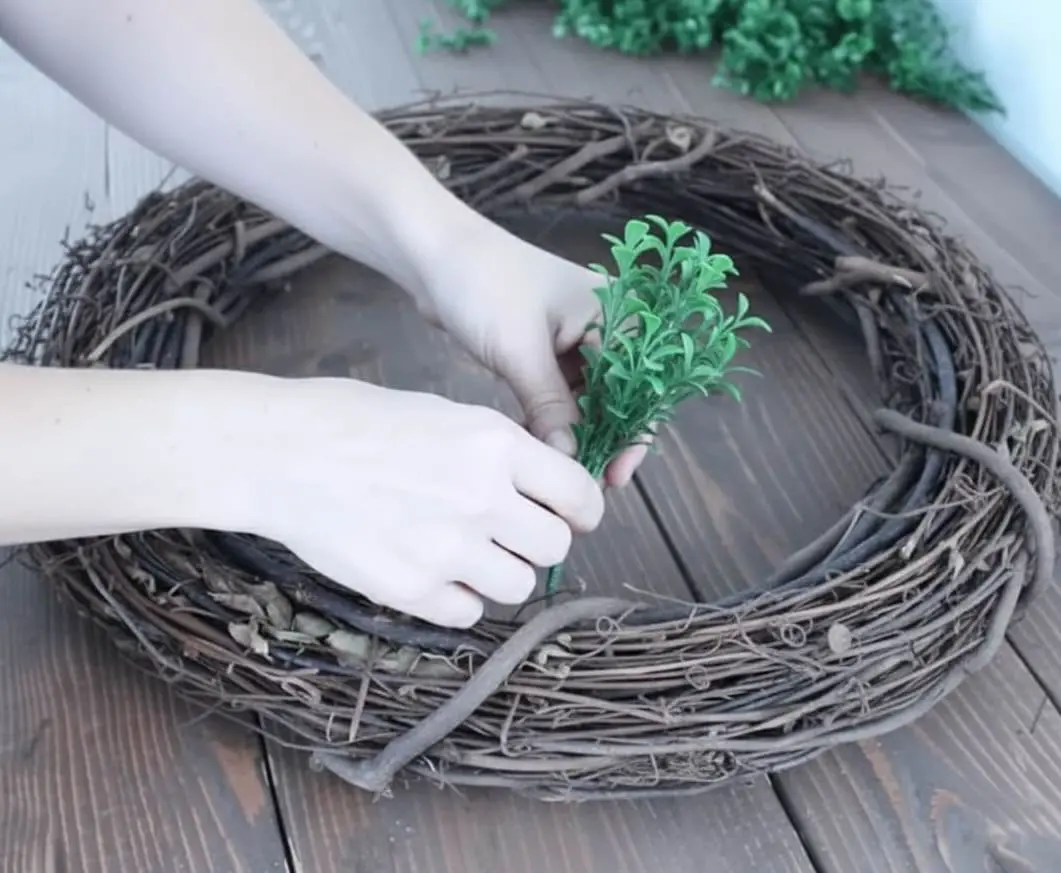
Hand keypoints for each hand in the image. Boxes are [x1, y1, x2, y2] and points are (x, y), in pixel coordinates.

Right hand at [239, 377, 603, 626]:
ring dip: (500, 573)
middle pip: (555, 546)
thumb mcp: (444, 414)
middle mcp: (482, 498)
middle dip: (538, 541)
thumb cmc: (355, 422)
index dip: (580, 510)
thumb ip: (498, 454)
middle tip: (509, 533)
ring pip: (518, 586)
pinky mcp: (410, 590)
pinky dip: (457, 599)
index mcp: (494, 444)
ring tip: (464, 552)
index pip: (577, 493)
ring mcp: (447, 550)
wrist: (282, 455)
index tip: (571, 516)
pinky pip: (467, 614)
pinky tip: (429, 570)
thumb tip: (537, 490)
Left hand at [410, 217, 649, 488]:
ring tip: (566, 474)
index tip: (615, 476)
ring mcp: (576, 339)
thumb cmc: (484, 286)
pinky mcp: (547, 352)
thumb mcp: (521, 351)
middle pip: (620, 397)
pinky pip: (563, 396)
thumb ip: (551, 408)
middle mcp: (606, 326)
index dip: (632, 434)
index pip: (640, 385)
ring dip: (580, 435)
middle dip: (607, 440)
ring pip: (590, 401)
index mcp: (617, 312)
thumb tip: (571, 462)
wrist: (433, 254)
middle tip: (589, 484)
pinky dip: (556, 422)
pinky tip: (546, 451)